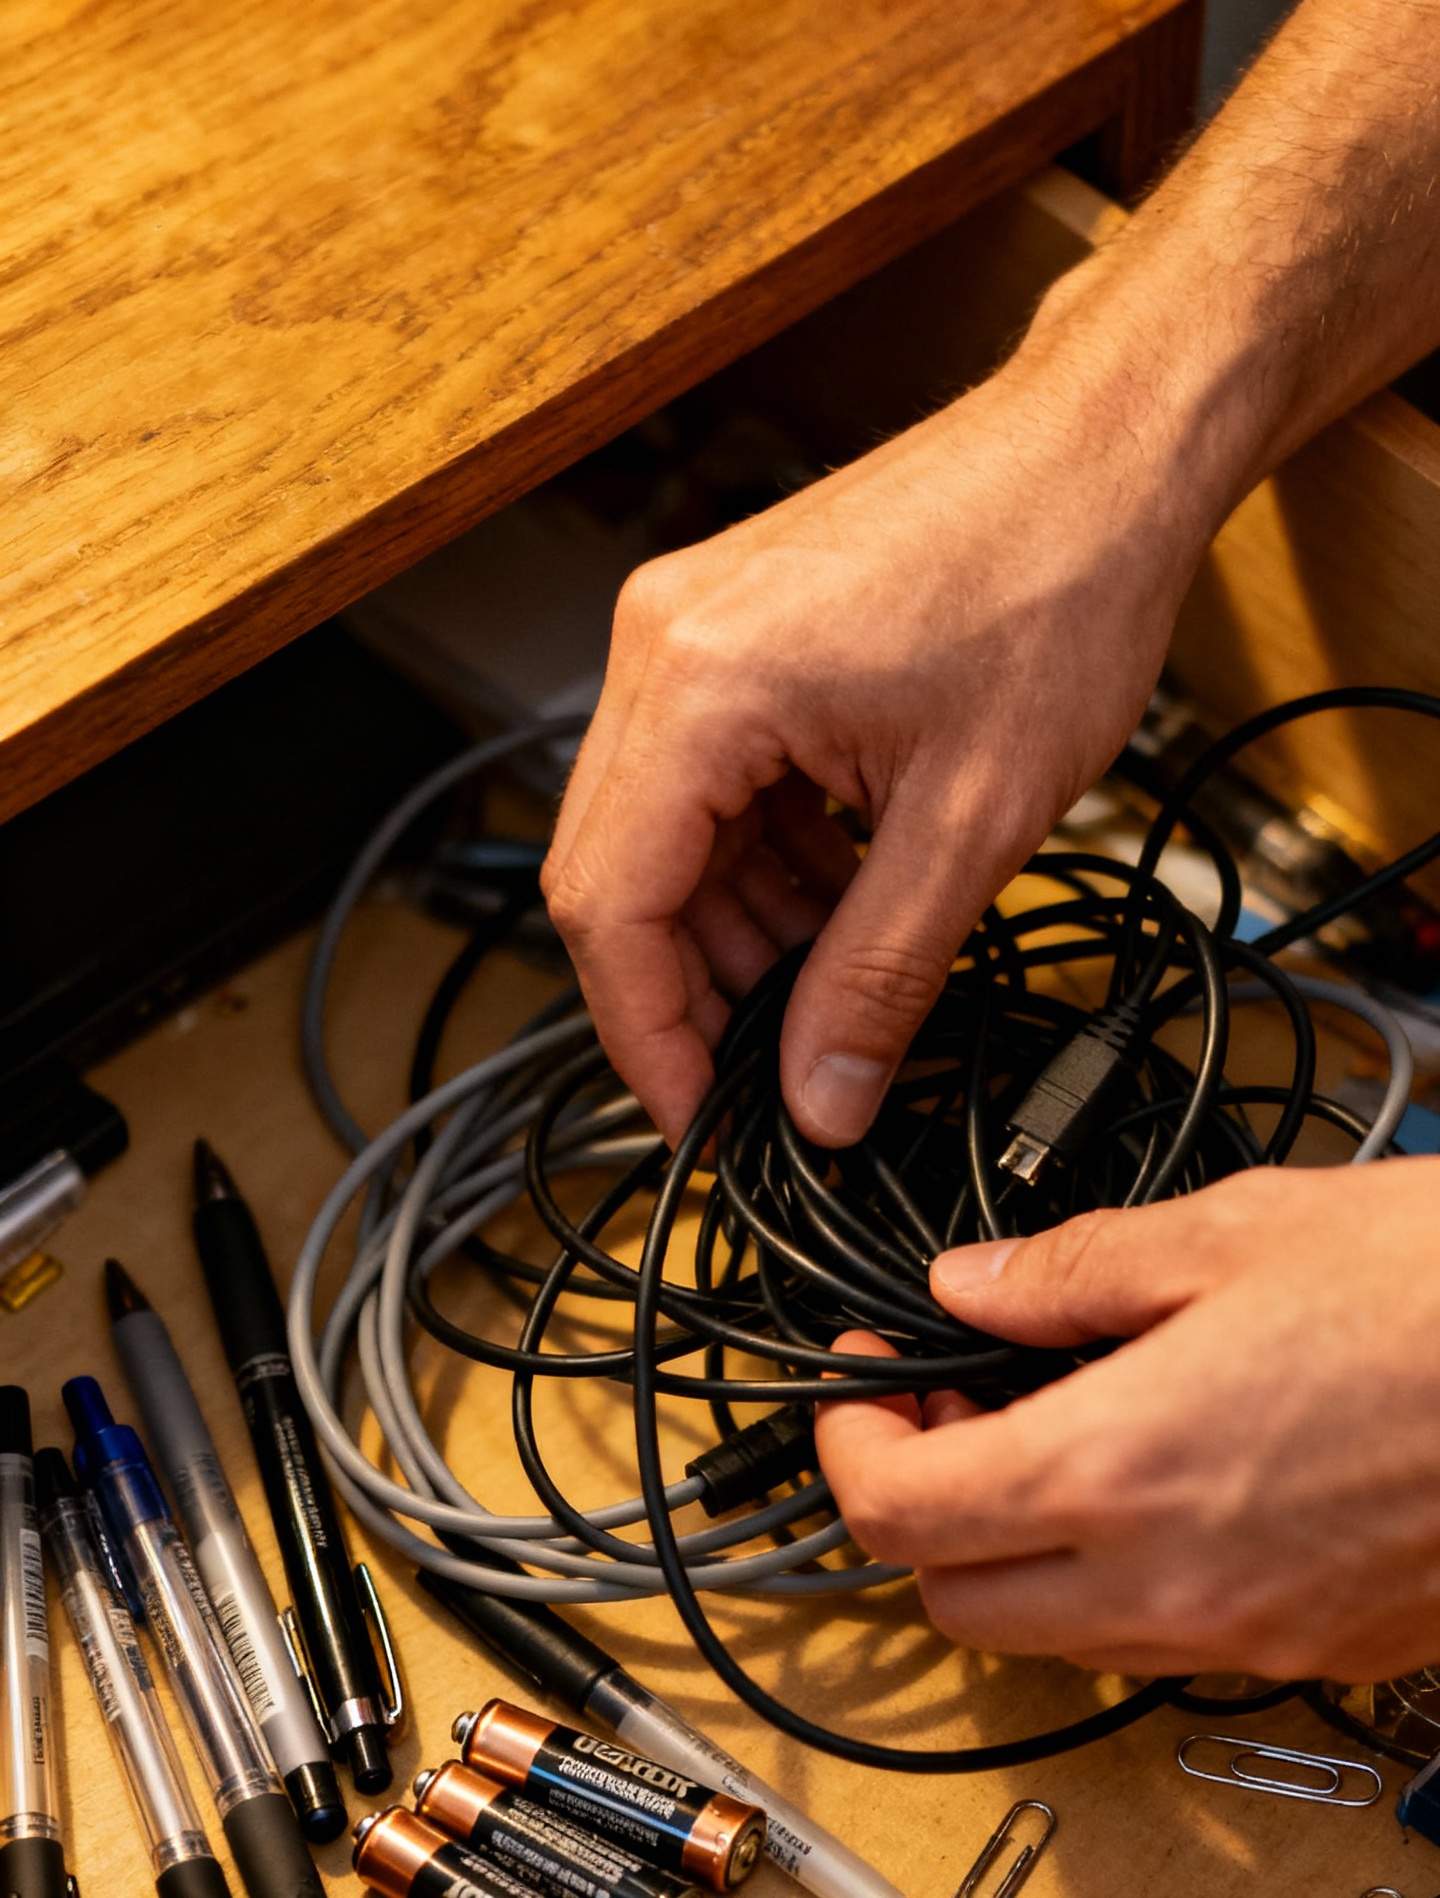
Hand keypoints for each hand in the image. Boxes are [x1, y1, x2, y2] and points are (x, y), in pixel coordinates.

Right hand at [541, 337, 1215, 1149]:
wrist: (1109, 444)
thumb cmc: (1059, 577)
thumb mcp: (974, 821)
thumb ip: (878, 978)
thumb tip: (822, 1101)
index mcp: (700, 682)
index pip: (607, 906)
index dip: (648, 1038)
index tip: (700, 1121)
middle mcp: (663, 644)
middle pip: (615, 875)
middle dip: (688, 995)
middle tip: (768, 1081)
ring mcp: (689, 629)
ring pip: (659, 839)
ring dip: (733, 935)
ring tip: (827, 998)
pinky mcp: (732, 632)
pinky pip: (704, 786)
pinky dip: (758, 866)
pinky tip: (835, 910)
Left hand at [813, 1162, 1439, 1680]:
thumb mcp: (1237, 1230)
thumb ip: (1073, 1272)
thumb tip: (971, 1285)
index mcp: (1115, 1469)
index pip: (896, 1514)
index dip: (848, 1446)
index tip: (866, 1384)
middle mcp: (1167, 1585)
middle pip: (954, 1606)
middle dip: (919, 1514)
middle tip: (943, 1413)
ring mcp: (1248, 1638)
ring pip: (1057, 1640)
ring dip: (1019, 1554)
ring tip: (1060, 1436)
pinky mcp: (1322, 1656)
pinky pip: (1170, 1644)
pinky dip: (1128, 1581)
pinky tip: (1174, 1481)